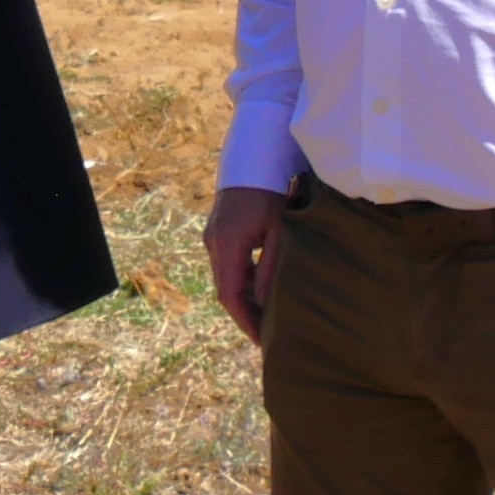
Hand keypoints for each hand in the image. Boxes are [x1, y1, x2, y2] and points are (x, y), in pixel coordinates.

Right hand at [204, 185, 284, 343]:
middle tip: (269, 337)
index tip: (264, 341)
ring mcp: (214, 236)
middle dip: (246, 316)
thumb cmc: (275, 188)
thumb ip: (272, 267)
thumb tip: (266, 305)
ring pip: (227, 278)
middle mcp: (214, 242)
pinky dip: (243, 283)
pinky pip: (229, 265)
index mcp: (227, 244)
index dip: (247, 322)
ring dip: (244, 300)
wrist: (257, 152)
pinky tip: (261, 292)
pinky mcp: (220, 230)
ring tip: (268, 319)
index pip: (230, 296)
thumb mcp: (280, 230)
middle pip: (226, 290)